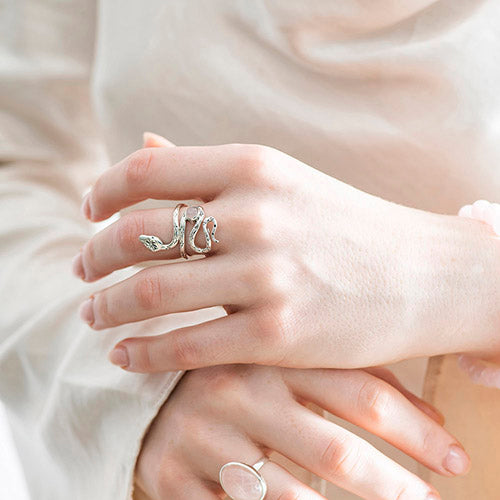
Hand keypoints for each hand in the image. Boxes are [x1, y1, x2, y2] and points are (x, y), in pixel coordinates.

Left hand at [74, 134, 499, 371]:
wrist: (420, 275)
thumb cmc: (345, 225)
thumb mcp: (281, 179)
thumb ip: (208, 170)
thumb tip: (143, 144)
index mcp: (253, 166)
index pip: (147, 169)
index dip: (103, 191)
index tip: (89, 212)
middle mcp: (256, 215)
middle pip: (136, 234)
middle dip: (94, 256)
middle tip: (81, 271)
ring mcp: (267, 277)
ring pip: (150, 294)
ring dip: (106, 307)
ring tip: (92, 315)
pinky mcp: (277, 337)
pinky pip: (185, 347)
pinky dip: (143, 353)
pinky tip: (124, 355)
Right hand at [133, 364, 467, 499]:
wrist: (150, 381)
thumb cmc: (237, 368)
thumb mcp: (288, 357)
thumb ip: (351, 375)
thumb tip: (432, 416)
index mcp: (270, 352)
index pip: (359, 391)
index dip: (417, 430)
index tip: (455, 457)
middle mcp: (238, 389)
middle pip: (334, 449)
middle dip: (393, 484)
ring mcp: (203, 436)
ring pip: (291, 496)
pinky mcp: (172, 475)